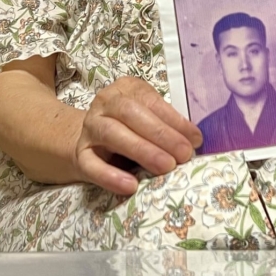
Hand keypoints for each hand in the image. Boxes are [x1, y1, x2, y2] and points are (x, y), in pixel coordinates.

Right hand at [72, 76, 202, 195]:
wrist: (91, 144)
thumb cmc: (130, 130)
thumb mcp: (149, 119)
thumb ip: (168, 126)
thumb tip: (194, 140)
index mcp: (126, 89)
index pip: (150, 101)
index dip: (174, 120)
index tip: (195, 139)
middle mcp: (104, 103)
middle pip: (130, 113)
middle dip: (160, 134)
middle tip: (183, 154)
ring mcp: (89, 127)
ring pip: (111, 133)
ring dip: (142, 150)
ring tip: (166, 167)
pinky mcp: (80, 154)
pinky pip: (92, 165)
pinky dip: (111, 176)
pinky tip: (130, 186)